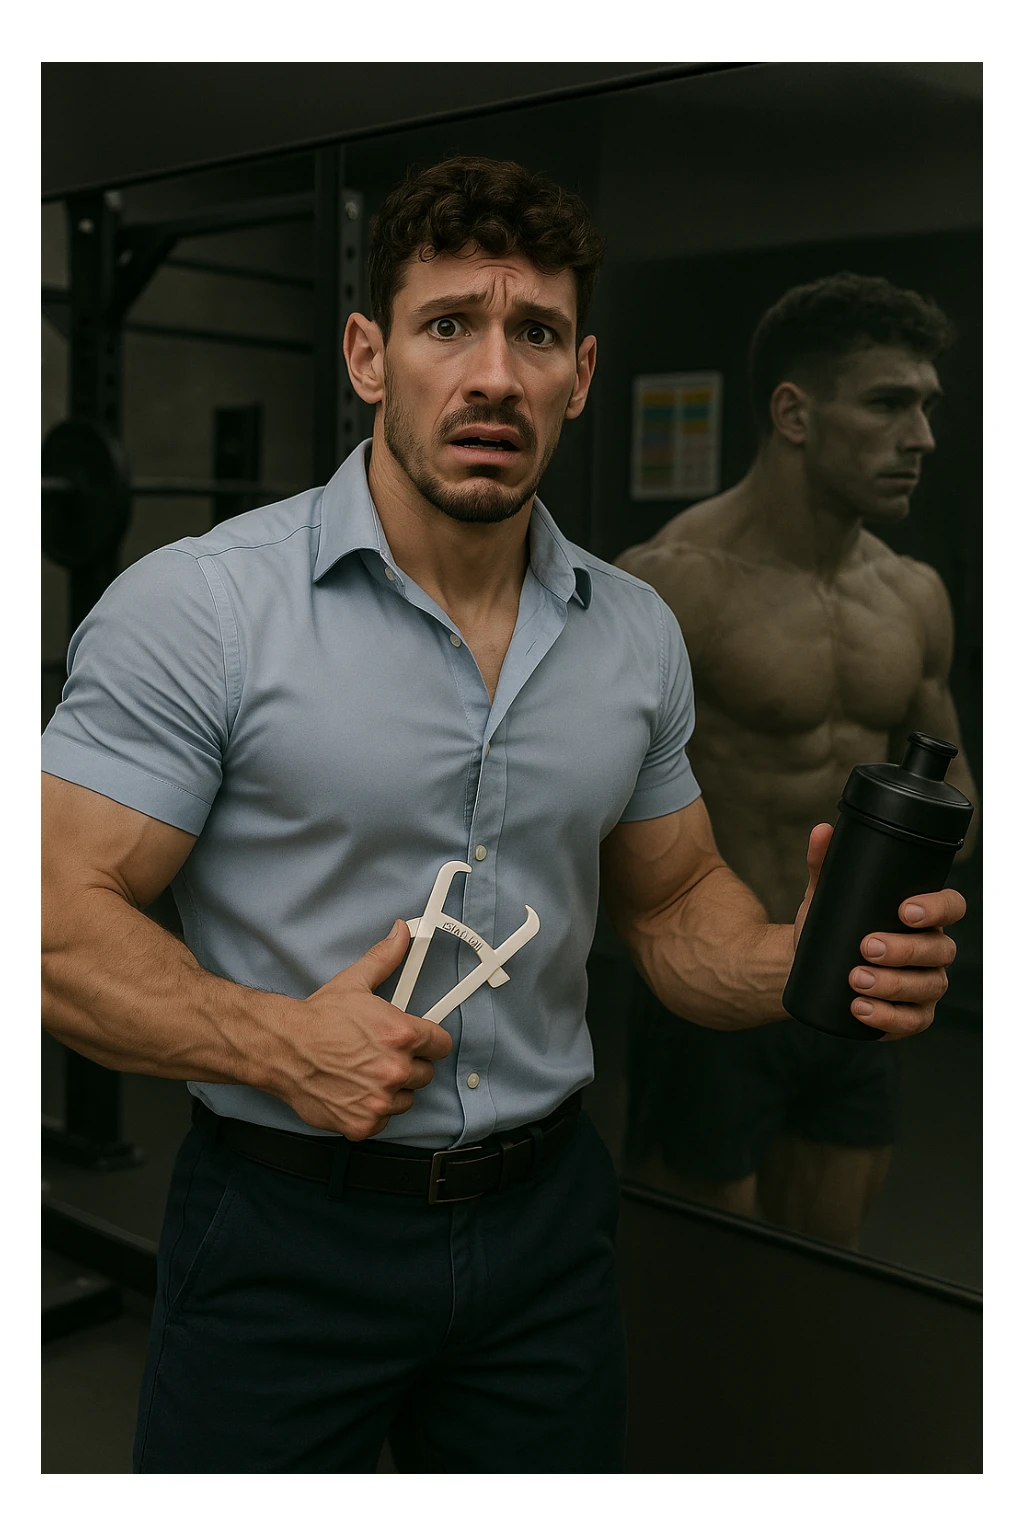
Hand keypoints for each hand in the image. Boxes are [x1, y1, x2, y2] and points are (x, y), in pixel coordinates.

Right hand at [271, 921, 452, 1138]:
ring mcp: (379, 1100)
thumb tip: (402, 933)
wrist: (282, 1048)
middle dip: (408, 1064)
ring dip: (392, 1089)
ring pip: (406, 1099)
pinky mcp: (363, 1124)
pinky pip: (383, 1120)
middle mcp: (395, 1069)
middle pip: (425, 1073)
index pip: (441, 1044)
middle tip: (382, 1055)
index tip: (418, 1042)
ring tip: (366, 1073)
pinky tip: (354, 1092)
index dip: (429, 1041)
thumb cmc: (318, 1018)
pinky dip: (372, 1111)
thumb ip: (385, 958)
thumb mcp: (355, 982)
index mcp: (401, 1034)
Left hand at [795, 823, 966, 1042]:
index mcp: (923, 917)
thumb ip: (824, 864)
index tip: (904, 909)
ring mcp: (926, 985)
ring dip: (892, 985)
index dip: (936, 908)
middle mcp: (933, 951)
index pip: (950, 907)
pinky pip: (911, 1021)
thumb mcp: (827, 895)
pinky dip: (887, 1017)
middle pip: (938, 950)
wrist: (810, 968)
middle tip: (866, 947)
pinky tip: (861, 1008)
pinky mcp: (912, 1016)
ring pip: (926, 987)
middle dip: (904, 950)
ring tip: (855, 979)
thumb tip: (822, 831)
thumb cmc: (831, 927)